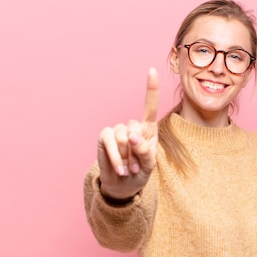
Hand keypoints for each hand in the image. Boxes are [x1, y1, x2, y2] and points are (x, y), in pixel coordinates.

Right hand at [96, 68, 159, 199]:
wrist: (123, 185)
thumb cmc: (139, 172)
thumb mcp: (149, 165)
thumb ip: (145, 151)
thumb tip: (132, 136)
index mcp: (148, 129)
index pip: (150, 107)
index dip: (151, 89)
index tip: (152, 70)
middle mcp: (133, 126)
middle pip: (135, 129)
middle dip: (136, 150)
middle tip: (136, 165)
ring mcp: (117, 130)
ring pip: (123, 137)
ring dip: (127, 157)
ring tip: (129, 168)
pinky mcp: (105, 137)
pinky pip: (110, 142)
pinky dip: (116, 158)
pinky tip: (120, 169)